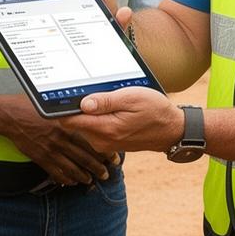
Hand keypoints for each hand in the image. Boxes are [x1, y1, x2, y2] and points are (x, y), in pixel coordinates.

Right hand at [1, 99, 119, 185]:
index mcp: (68, 125)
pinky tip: (71, 182)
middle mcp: (61, 139)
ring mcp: (50, 150)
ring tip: (90, 181)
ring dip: (83, 177)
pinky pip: (56, 173)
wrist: (11, 116)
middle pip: (84, 158)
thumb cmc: (32, 107)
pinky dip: (65, 179)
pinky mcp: (40, 158)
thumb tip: (86, 112)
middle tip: (106, 175)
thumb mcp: (54, 107)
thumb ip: (70, 113)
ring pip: (72, 168)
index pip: (91, 141)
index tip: (113, 157)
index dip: (104, 152)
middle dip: (98, 168)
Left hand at [60, 85, 184, 153]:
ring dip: (92, 112)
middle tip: (96, 91)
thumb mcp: (131, 98)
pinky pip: (95, 129)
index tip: (64, 94)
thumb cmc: (154, 111)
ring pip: (85, 125)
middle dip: (81, 107)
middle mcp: (101, 140)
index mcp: (105, 129)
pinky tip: (115, 109)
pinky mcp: (109, 143)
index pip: (69, 121)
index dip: (63, 107)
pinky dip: (100, 118)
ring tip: (111, 100)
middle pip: (75, 122)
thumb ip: (105, 101)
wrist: (170, 130)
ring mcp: (105, 144)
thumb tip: (82, 103)